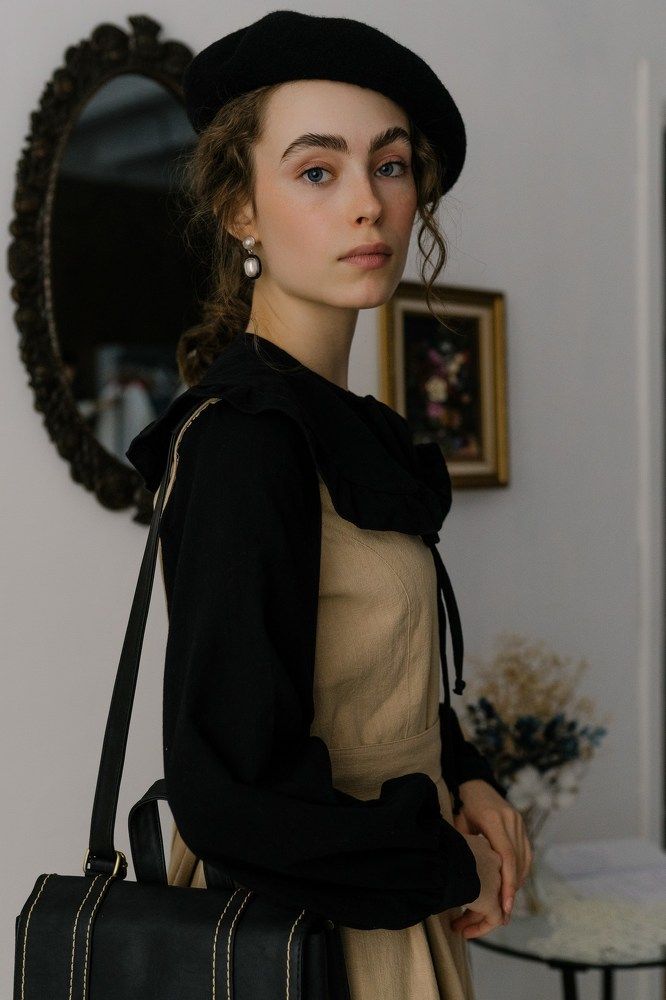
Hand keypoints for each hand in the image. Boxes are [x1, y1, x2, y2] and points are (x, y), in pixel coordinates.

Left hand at [450, 780, 532, 935]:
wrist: (476, 782)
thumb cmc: (463, 805)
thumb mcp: (459, 822)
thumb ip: (465, 846)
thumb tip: (461, 875)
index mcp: (495, 820)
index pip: (507, 857)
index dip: (507, 883)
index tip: (504, 905)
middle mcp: (512, 821)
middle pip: (518, 861)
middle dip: (512, 888)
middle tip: (504, 912)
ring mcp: (519, 822)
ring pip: (524, 859)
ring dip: (517, 881)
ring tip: (507, 902)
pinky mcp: (522, 824)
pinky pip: (526, 852)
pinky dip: (521, 870)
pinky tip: (513, 884)